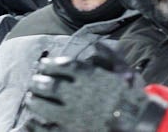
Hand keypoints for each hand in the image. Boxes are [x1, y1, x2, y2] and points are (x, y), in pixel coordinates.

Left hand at [26, 44, 165, 131]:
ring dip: (35, 100)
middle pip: (50, 85)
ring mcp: (72, 114)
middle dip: (38, 82)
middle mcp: (78, 94)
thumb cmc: (131, 96)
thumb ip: (110, 56)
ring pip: (45, 105)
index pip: (62, 66)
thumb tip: (97, 45)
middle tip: (33, 80)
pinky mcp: (70, 131)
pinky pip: (47, 128)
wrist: (137, 123)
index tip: (43, 64)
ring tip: (30, 98)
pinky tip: (30, 121)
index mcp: (89, 77)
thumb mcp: (125, 70)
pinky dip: (36, 124)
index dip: (50, 64)